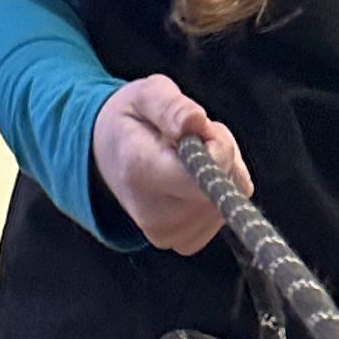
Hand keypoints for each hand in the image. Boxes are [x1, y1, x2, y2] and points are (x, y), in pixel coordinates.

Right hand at [90, 77, 252, 252]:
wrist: (110, 156)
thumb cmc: (132, 121)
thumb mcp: (146, 95)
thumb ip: (171, 106)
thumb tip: (196, 122)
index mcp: (140, 172)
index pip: (202, 176)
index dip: (217, 147)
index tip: (202, 127)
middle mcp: (154, 215)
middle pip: (220, 187)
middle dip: (219, 154)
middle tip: (192, 137)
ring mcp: (170, 235)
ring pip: (227, 199)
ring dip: (220, 171)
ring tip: (188, 156)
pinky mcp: (185, 242)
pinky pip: (224, 212)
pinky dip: (218, 190)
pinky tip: (193, 177)